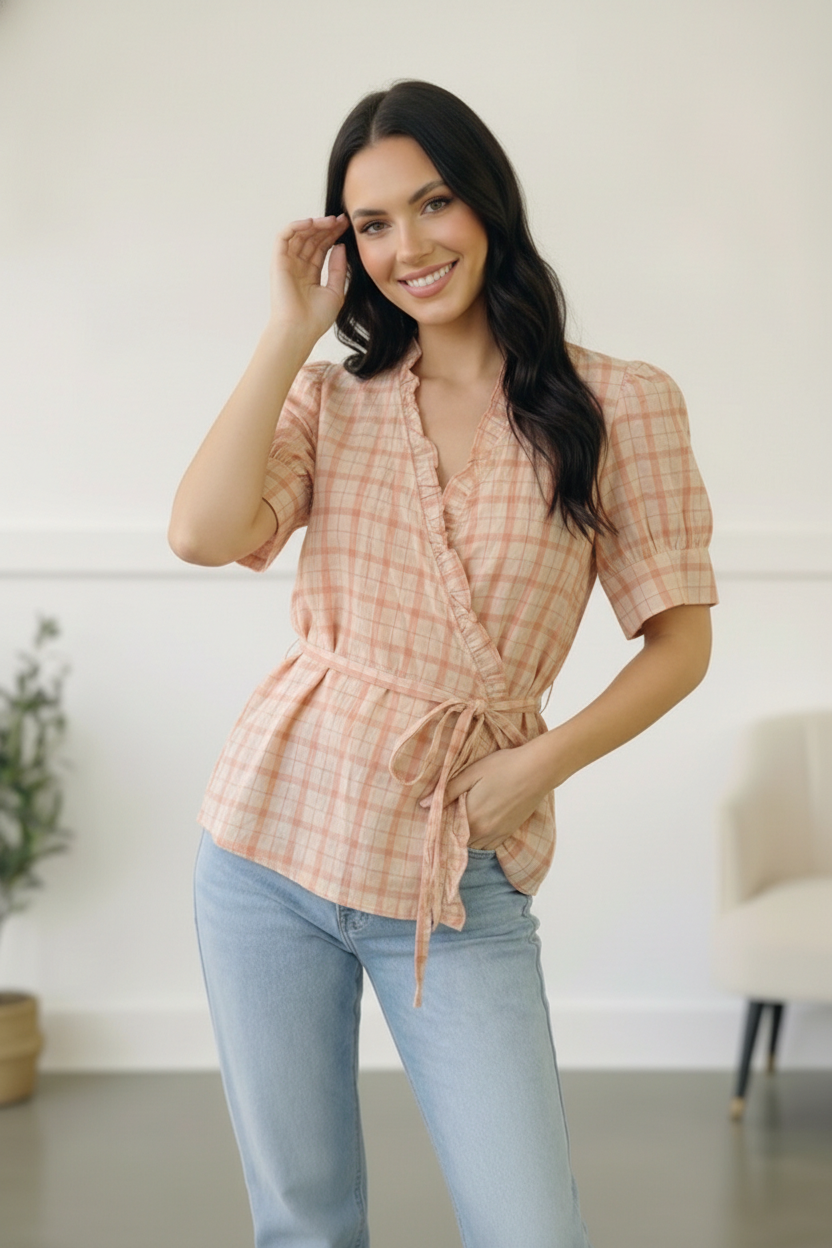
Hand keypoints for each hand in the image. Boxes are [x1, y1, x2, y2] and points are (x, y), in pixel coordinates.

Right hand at [269, 214, 348, 341]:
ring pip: (299, 235)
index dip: (333, 235)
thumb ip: (338, 268)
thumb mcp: (336, 291)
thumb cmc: (316, 318)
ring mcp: (287, 263)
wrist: (300, 330)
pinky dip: (296, 226)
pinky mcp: (278, 261)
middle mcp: (297, 267)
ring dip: (315, 225)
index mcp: (310, 275)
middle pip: (312, 239)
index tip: (346, 226)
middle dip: (327, 227)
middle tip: (342, 220)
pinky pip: (284, 236)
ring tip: (331, 221)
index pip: (321, 248)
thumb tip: (340, 246)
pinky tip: (312, 223)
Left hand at [422, 740, 551, 850]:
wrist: (537, 769)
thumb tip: (422, 805)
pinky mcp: (509, 832)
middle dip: (449, 833)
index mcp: (470, 817)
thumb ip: (447, 791)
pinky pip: (488, 846)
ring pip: (473, 846)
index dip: (437, 827)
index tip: (430, 821)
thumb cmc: (503, 766)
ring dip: (465, 839)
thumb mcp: (471, 773)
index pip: (445, 831)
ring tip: (460, 825)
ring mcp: (497, 834)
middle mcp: (483, 831)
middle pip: (458, 841)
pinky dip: (480, 841)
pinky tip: (477, 828)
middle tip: (444, 821)